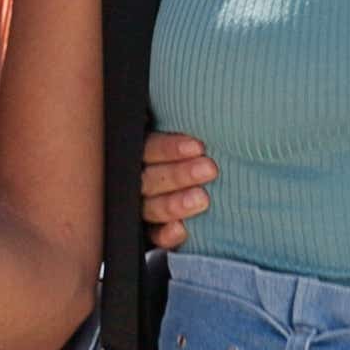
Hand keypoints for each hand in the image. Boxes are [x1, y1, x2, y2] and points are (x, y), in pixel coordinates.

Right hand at [139, 130, 213, 252]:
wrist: (205, 194)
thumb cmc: (198, 158)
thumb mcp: (190, 142)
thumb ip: (191, 136)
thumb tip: (210, 113)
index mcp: (144, 153)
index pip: (148, 149)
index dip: (169, 148)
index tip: (197, 146)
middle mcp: (139, 181)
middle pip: (150, 178)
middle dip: (179, 174)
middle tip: (209, 170)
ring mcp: (143, 208)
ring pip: (151, 207)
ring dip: (175, 203)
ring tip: (202, 199)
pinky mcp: (152, 233)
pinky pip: (154, 236)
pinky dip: (166, 234)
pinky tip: (181, 229)